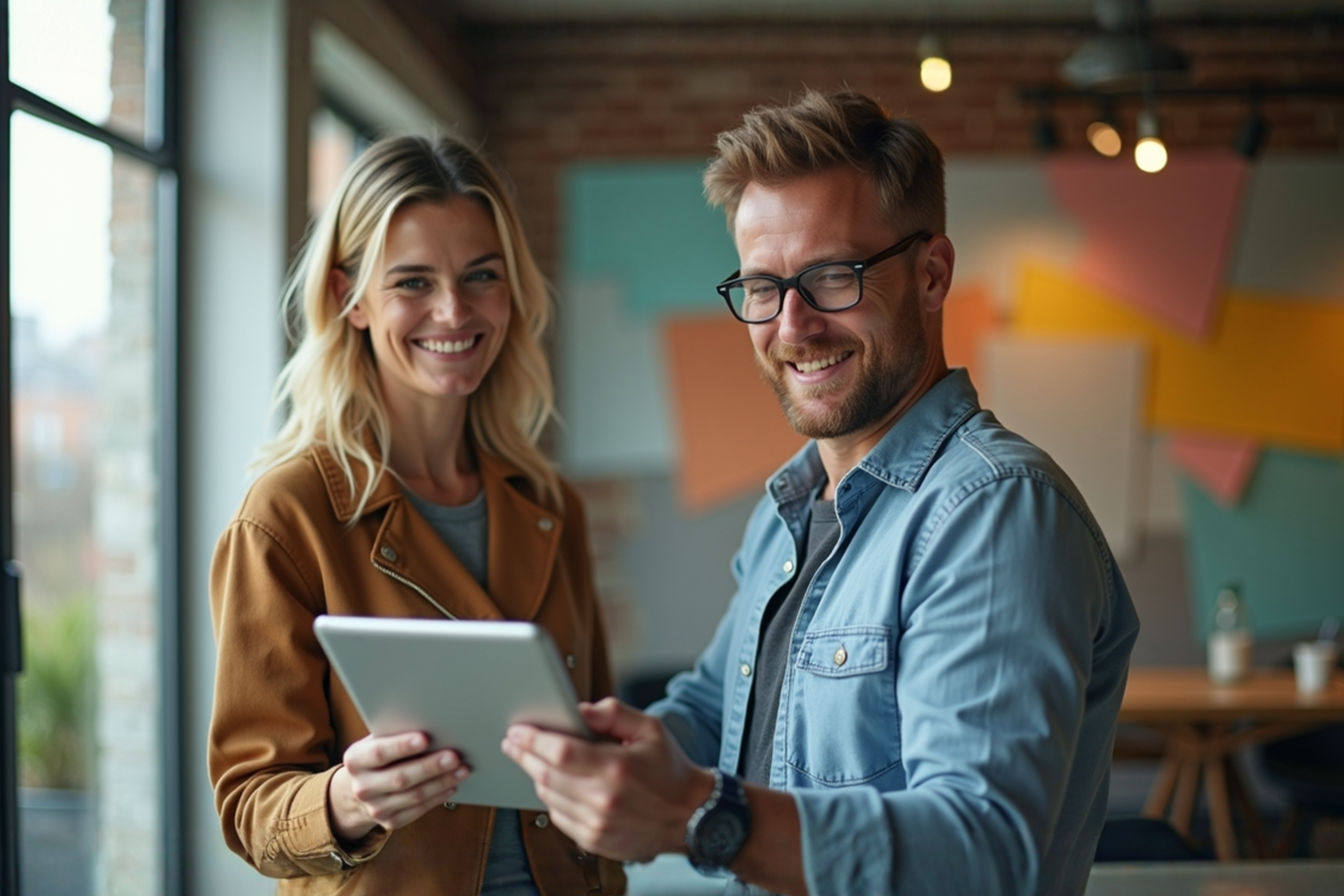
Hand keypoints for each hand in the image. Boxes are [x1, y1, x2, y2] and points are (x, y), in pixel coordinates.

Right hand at [328, 731, 469, 842]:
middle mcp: (362, 787)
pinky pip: (418, 810)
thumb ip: (396, 734)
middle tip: (454, 756)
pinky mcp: (390, 821)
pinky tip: (452, 785)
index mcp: (356, 760)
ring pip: (414, 796)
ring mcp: (375, 808)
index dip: (402, 746)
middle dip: (430, 766)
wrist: (362, 787)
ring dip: (441, 782)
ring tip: (462, 770)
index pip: (379, 753)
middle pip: (400, 778)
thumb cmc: (379, 756)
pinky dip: (438, 797)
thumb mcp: (378, 741)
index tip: (425, 738)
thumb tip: (431, 723)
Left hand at [501, 697, 713, 861]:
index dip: (533, 739)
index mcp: (616, 768)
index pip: (559, 752)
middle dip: (524, 755)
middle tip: (513, 742)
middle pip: (545, 775)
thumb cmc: (670, 770)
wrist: (692, 817)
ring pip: (548, 797)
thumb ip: (613, 713)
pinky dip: (552, 799)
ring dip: (536, 776)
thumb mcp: (650, 729)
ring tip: (534, 760)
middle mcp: (603, 800)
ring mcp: (597, 825)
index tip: (517, 731)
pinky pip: (558, 817)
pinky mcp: (594, 841)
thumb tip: (578, 709)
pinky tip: (557, 785)